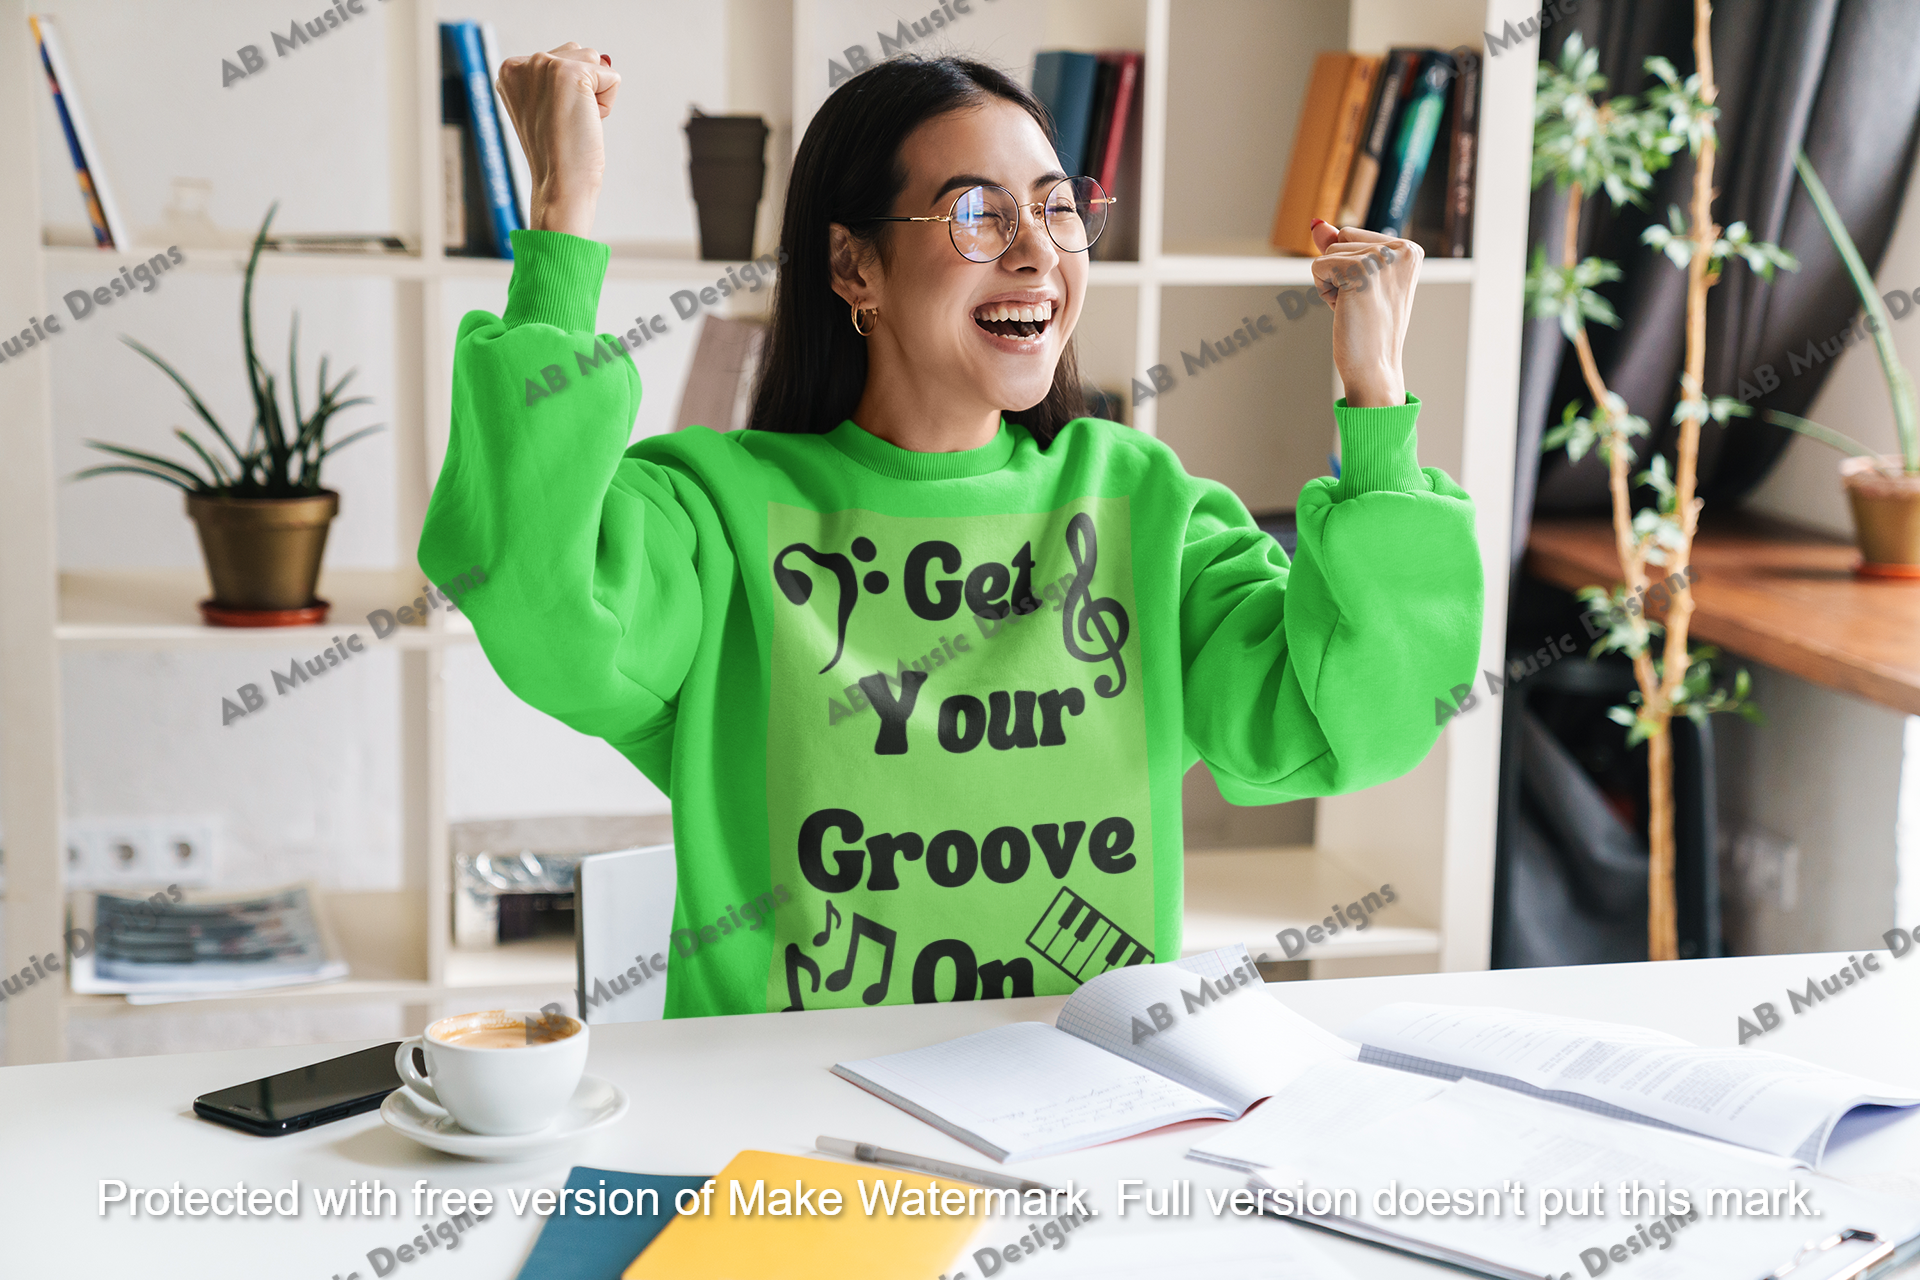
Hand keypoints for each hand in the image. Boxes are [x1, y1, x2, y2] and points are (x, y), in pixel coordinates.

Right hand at [495, 43, 620, 237]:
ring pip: (595, 60)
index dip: (567, 92)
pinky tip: (585, 123)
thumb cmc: (557, 153)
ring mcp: (543, 65)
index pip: (560, 58)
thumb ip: (558, 77)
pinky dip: (607, 104)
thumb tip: (603, 58)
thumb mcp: (546, 106)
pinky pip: (611, 77)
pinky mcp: (570, 73)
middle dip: (583, 88)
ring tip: (574, 121)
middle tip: (565, 122)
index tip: (552, 119)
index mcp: (510, 70)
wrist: (558, 184)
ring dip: (595, 94)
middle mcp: (523, 63)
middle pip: (578, 53)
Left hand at [1310, 221, 1419, 407]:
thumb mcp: (1358, 281)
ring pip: (1329, 251)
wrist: (1375, 368)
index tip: (1369, 296)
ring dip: (1331, 283)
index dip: (1350, 268)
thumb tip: (1317, 224)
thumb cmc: (1368, 330)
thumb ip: (1340, 249)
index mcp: (1410, 250)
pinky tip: (1344, 309)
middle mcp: (1403, 248)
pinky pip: (1318, 266)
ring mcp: (1383, 258)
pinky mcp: (1361, 269)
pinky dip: (1323, 290)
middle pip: (1342, 237)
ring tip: (1355, 307)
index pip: (1354, 236)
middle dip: (1339, 271)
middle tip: (1361, 303)